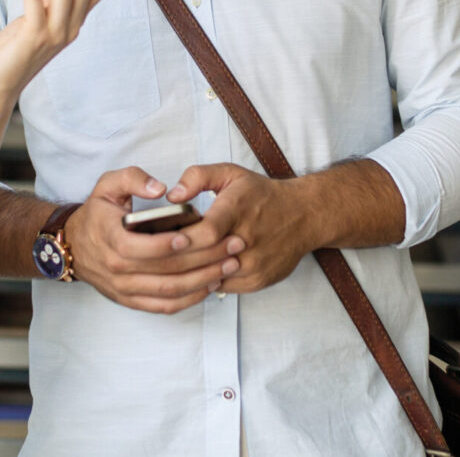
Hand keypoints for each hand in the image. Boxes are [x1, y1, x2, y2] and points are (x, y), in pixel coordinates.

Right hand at [66, 167, 240, 313]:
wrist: (74, 247)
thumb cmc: (97, 213)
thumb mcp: (107, 186)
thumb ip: (132, 179)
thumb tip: (160, 189)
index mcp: (110, 238)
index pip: (141, 247)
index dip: (168, 244)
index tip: (194, 235)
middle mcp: (117, 269)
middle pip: (165, 269)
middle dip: (203, 258)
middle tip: (232, 246)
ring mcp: (124, 289)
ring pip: (169, 291)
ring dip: (203, 280)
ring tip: (230, 265)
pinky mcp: (132, 301)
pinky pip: (164, 306)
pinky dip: (190, 299)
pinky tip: (210, 286)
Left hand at [169, 164, 318, 294]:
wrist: (304, 215)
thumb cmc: (262, 195)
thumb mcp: (230, 173)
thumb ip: (197, 177)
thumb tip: (172, 196)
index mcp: (238, 210)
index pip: (207, 232)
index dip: (183, 240)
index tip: (164, 241)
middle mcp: (248, 239)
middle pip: (206, 258)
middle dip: (177, 260)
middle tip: (155, 257)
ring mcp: (255, 264)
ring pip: (211, 277)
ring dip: (189, 274)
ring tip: (169, 267)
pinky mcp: (258, 280)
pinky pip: (222, 286)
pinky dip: (206, 280)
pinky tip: (195, 272)